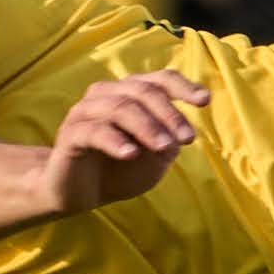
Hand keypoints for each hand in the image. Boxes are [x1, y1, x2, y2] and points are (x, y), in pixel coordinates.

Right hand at [43, 72, 204, 213]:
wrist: (80, 194)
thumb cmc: (120, 170)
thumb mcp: (155, 159)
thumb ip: (169, 143)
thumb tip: (179, 132)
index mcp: (129, 94)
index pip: (159, 79)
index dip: (183, 86)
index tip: (204, 101)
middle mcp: (106, 95)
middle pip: (142, 91)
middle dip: (169, 114)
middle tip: (187, 138)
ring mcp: (85, 112)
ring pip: (120, 107)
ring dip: (147, 126)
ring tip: (164, 147)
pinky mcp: (70, 134)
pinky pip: (93, 131)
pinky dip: (115, 140)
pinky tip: (130, 154)